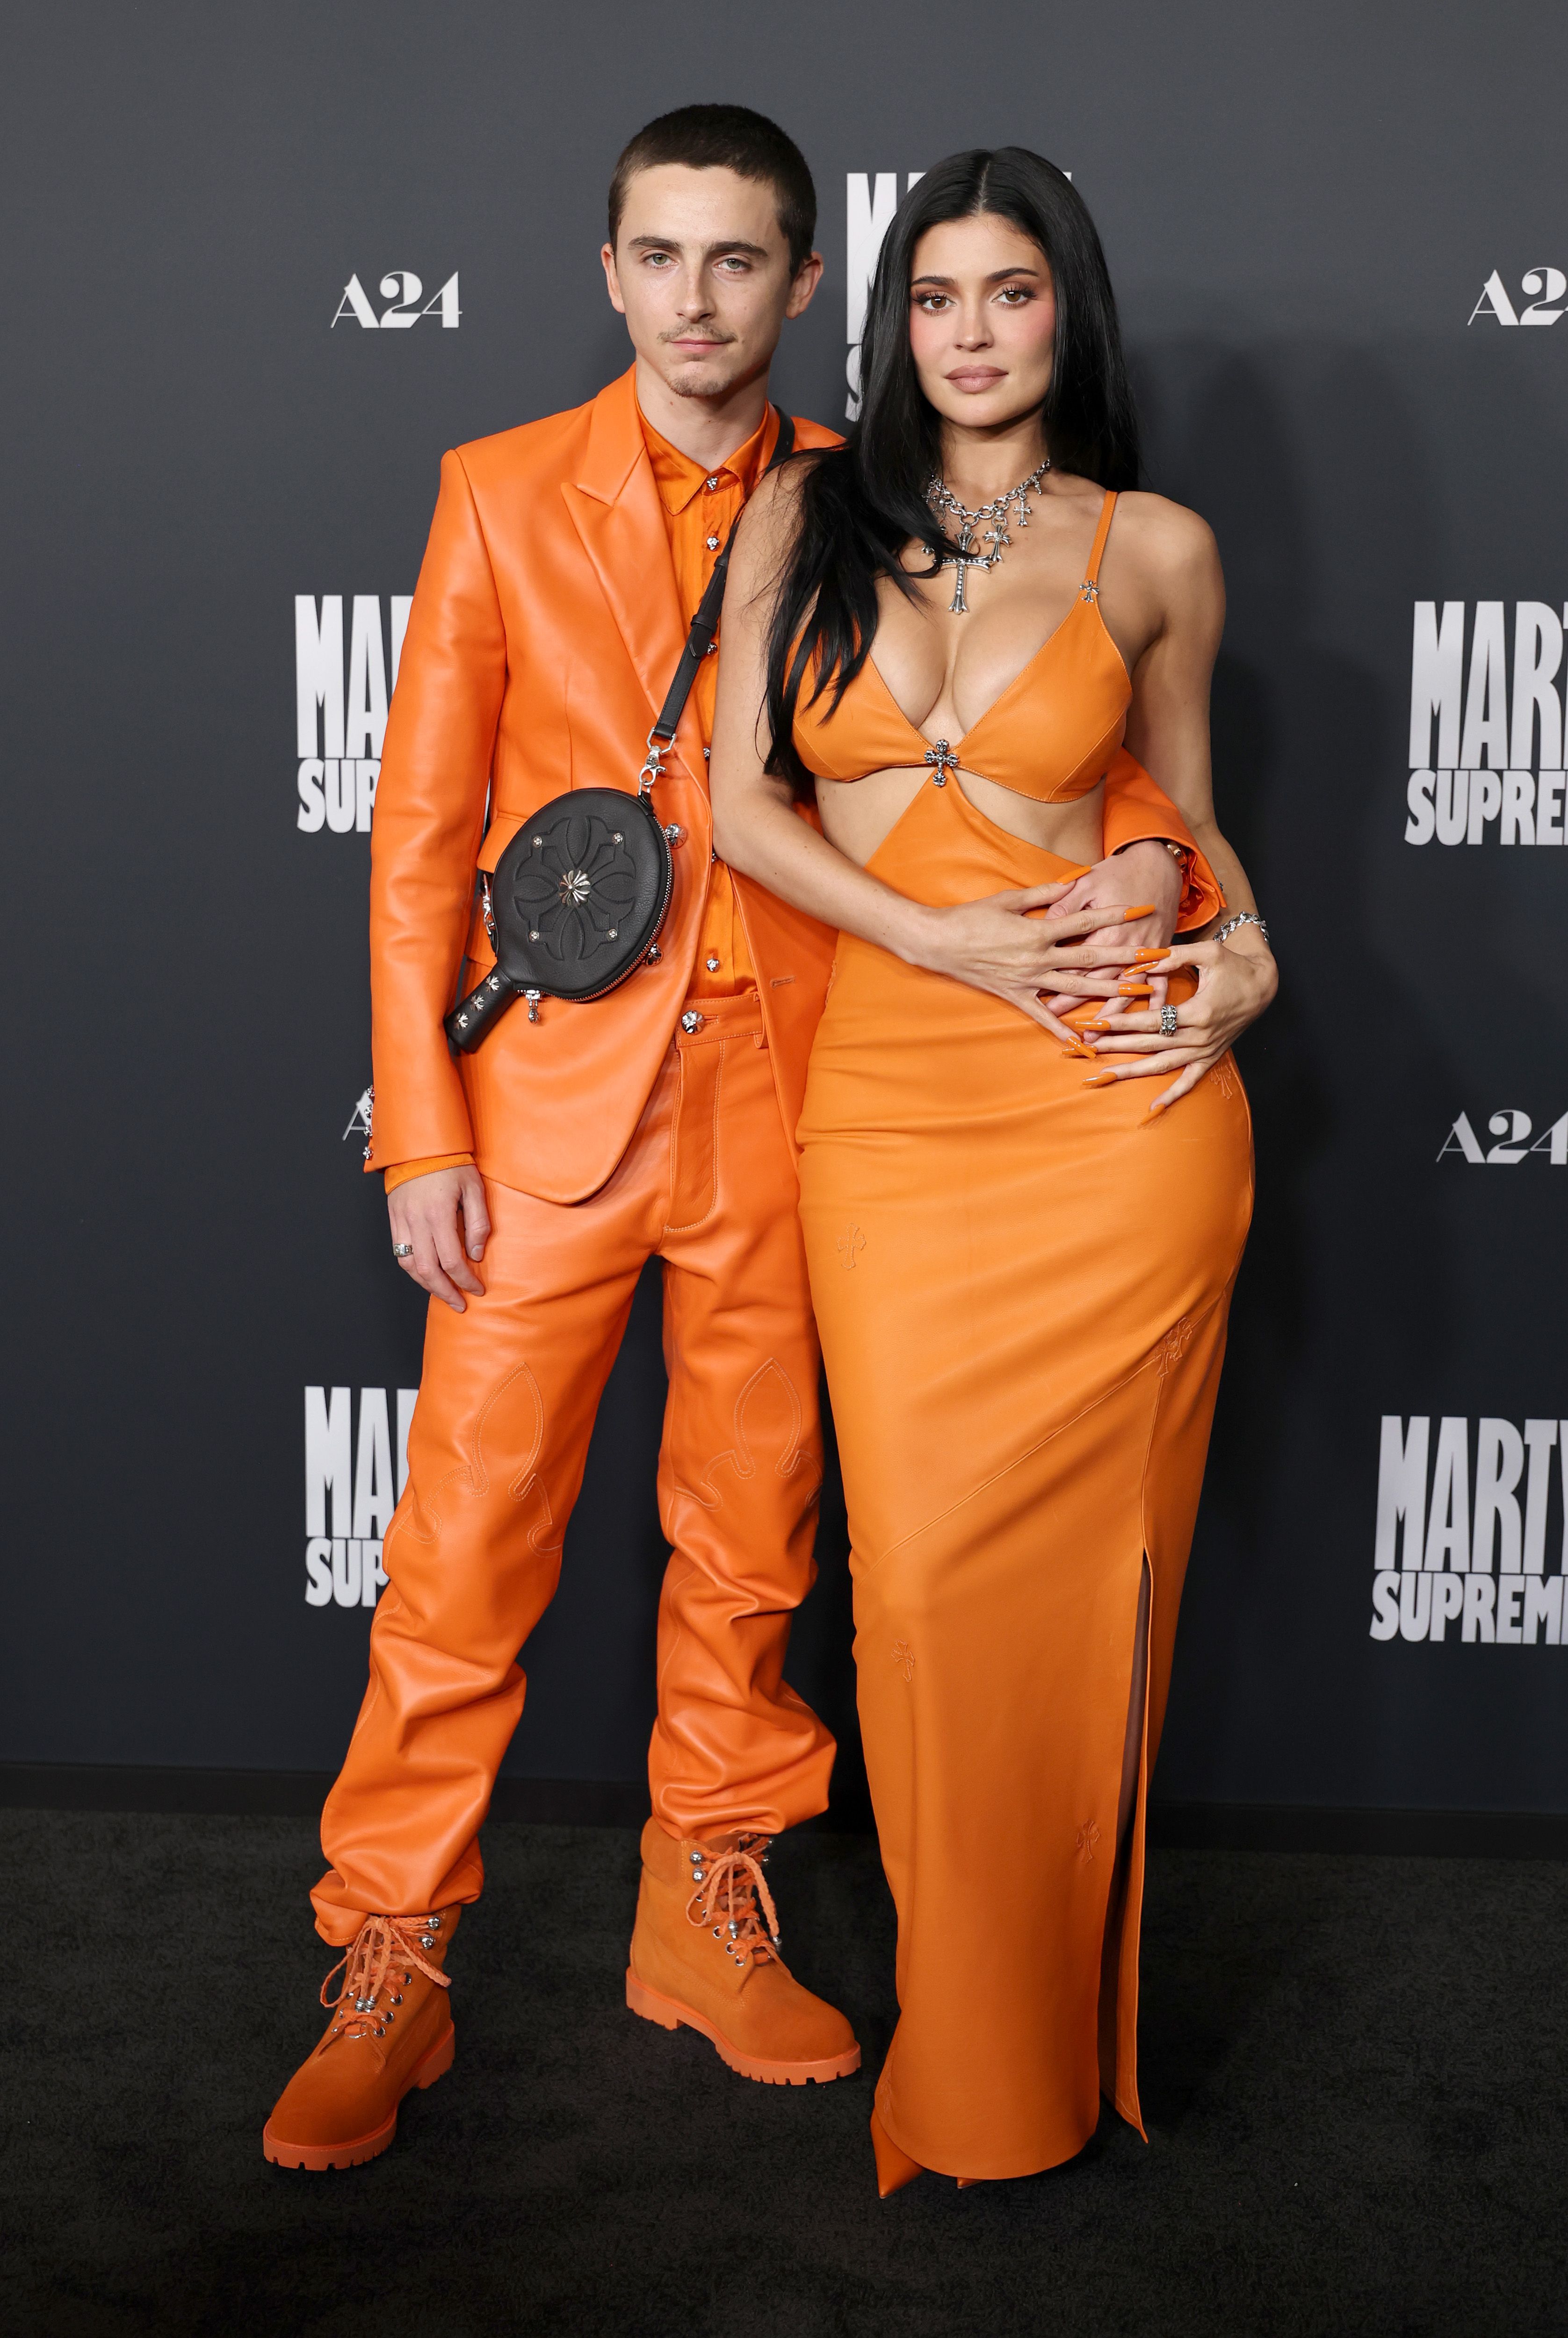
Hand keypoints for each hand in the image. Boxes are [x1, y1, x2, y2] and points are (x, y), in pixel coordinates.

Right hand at [388, 1165, 491, 1311]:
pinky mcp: (393, 1219)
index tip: (477, 1289)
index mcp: (438, 1214)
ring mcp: (401, 1221)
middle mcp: (416, 1221)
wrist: (420, 1146)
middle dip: (445, 1292)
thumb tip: (475, 1255)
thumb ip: (478, 1223)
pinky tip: (426, 1275)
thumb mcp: (474, 1189)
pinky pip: (399, 1252)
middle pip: (427, 1270)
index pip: (451, 1260)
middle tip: (460, 1304)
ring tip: (443, 1293)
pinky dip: (412, 1269)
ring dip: (427, 1285)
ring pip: (409, 1266)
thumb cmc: (451, 1164)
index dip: (465, 1280)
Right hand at [913, 885, 1159, 1042]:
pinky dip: (1063, 1031)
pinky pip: (1043, 1017)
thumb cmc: (971, 917)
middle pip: (1091, 957)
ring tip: (1138, 992)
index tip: (1142, 909)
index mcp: (1038, 930)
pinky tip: (1083, 1043)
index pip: (1086, 921)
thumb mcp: (1008, 899)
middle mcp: (1038, 958)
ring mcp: (1028, 980)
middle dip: (1126, 957)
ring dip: (1109, 991)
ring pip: (1076, 988)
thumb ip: (1044, 895)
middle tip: (1156, 957)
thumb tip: (1073, 883)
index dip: (1116, 914)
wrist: (938, 943)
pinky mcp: (1015, 996)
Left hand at [1039, 838, 1183, 1017]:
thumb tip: (1043, 923)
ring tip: (1097, 1037)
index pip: (1076, 962)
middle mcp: (1124, 946)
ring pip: (1125, 990)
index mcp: (1103, 930)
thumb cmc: (1119, 872)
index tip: (1041, 1001)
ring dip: (1110, 1015)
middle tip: (1057, 1026)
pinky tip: (1146, 1025)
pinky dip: (1154, 1004)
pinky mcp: (1160, 953)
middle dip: (1076, 1005)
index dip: (1058, 982)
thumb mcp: (1087, 882)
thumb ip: (1064, 904)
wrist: (1158, 864)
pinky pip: (1161, 984)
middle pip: (1096, 981)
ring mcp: (1144, 952)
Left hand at [1079, 930, 1277, 1114]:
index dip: (1122, 1023)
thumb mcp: (1207, 952)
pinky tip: (1152, 1108)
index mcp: (1198, 1012)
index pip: (1152, 1021)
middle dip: (1116, 1046)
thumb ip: (1172, 957)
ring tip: (1102, 1076)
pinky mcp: (1211, 1058)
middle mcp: (1201, 1037)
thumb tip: (1138, 963)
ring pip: (1163, 1066)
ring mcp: (1206, 1051)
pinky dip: (1173, 1096)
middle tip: (1087, 1047)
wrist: (1264, 985)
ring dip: (1131, 1071)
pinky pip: (1190, 1081)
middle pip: (1151, 1045)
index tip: (1095, 1023)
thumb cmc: (1234, 966)